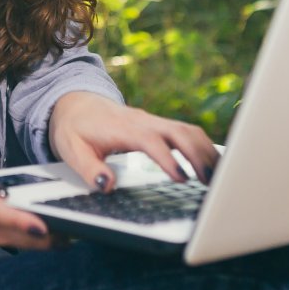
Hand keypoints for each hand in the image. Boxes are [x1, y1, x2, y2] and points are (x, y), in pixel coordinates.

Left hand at [48, 92, 218, 191]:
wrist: (75, 103)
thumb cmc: (74, 128)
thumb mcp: (71, 150)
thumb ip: (88, 169)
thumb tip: (107, 186)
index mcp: (122, 128)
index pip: (151, 141)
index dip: (168, 159)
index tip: (182, 179)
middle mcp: (142, 122)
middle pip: (178, 132)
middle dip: (198, 155)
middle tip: (211, 182)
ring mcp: (152, 122)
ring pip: (187, 130)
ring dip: (205, 150)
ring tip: (217, 177)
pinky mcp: (158, 126)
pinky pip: (186, 132)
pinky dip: (202, 146)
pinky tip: (211, 164)